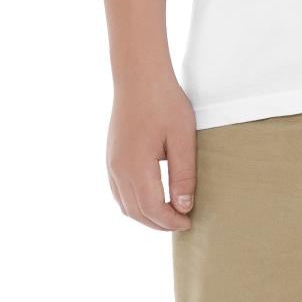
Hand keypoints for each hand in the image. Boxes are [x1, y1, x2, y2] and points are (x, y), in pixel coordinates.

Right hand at [107, 74, 196, 230]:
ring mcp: (111, 163)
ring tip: (169, 214)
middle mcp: (118, 169)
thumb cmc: (164, 103)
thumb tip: (184, 207)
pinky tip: (151, 200)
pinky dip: (134, 204)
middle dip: (159, 223)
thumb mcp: (182, 138)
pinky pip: (118, 191)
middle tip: (182, 222)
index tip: (189, 223)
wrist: (139, 77)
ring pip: (125, 205)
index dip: (170, 221)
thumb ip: (183, 175)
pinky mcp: (111, 157)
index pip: (152, 209)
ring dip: (146, 216)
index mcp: (136, 166)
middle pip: (136, 212)